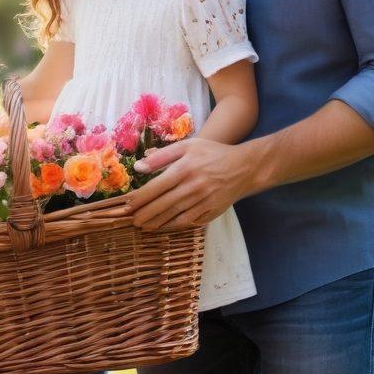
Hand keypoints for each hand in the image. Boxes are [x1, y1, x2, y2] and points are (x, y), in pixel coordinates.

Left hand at [129, 138, 250, 231]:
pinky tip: (163, 227)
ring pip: (174, 216)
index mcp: (185, 168)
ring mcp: (203, 201)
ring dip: (156, 223)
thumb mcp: (188, 146)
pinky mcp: (211, 211)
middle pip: (163, 204)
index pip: (156, 186)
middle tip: (132, 220)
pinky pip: (188, 222)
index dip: (140, 198)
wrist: (244, 167)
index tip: (129, 205)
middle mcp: (193, 186)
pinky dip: (174, 226)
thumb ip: (162, 156)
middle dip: (145, 214)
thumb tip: (139, 167)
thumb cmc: (212, 154)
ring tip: (144, 226)